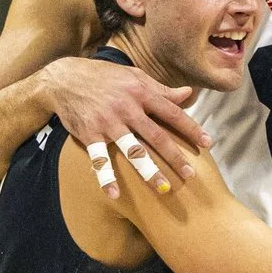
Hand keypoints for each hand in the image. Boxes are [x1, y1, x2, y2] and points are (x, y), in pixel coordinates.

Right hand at [46, 56, 209, 197]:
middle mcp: (126, 108)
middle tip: (190, 175)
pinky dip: (106, 177)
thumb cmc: (104, 77)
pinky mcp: (89, 133)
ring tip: (162, 189)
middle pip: (156, 135)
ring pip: (131, 149)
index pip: (171, 112)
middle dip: (175, 156)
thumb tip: (188, 95)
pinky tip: (115, 195)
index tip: (207, 144)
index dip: (190, 128)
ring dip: (148, 171)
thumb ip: (161, 89)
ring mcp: (107, 122)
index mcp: (140, 92)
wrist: (64, 78)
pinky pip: (99, 159)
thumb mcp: (134, 77)